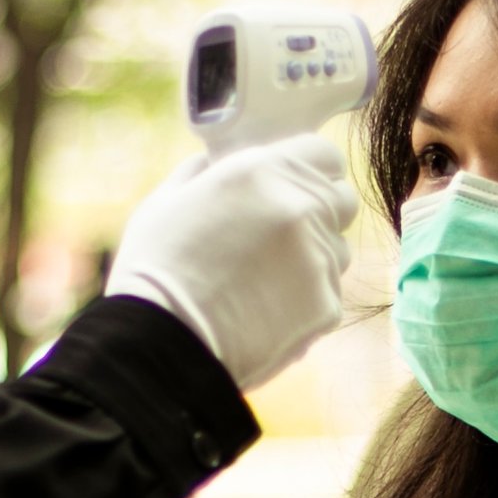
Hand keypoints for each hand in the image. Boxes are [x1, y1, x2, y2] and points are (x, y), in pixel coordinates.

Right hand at [107, 134, 357, 391]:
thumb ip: (204, 171)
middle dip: (319, 212)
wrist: (163, 341)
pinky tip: (264, 310)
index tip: (293, 188)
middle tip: (279, 236)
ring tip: (263, 279)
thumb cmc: (156, 268)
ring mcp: (320, 258)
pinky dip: (305, 300)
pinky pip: (329, 293)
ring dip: (314, 257)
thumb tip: (218, 162)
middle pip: (342, 200)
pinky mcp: (327, 305)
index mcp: (264, 171)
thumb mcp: (168, 199)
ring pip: (339, 250)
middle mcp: (302, 208)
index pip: (325, 155)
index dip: (312, 170)